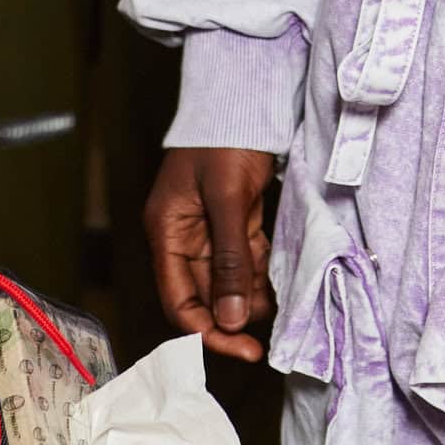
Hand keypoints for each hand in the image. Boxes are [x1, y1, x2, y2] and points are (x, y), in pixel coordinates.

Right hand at [146, 145, 274, 361]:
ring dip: (248, 300)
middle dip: (230, 320)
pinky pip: (245, 259)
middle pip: (203, 295)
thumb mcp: (227, 198)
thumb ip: (230, 259)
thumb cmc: (225, 139)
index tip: (239, 348)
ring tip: (277, 315)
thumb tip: (231, 318)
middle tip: (262, 345)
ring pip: (227, 281)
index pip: (178, 299)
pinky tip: (278, 290)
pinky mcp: (236, 218)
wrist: (246, 96)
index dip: (205, 329)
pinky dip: (259, 275)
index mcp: (167, 231)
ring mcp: (210, 228)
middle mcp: (184, 236)